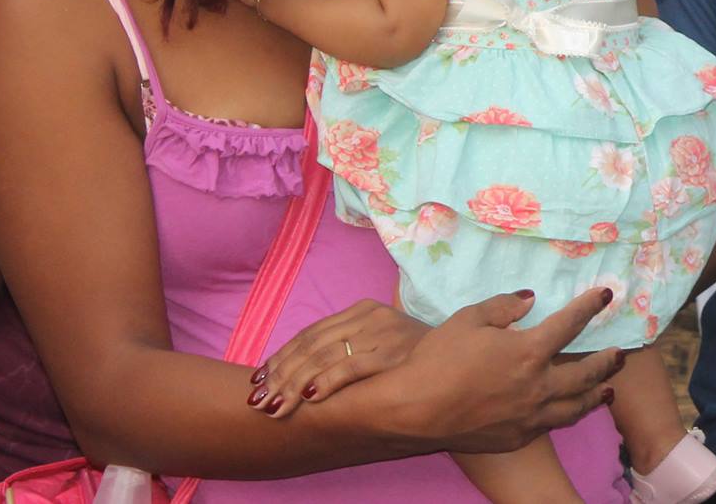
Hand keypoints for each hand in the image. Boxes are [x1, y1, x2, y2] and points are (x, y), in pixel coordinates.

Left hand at [252, 298, 424, 417]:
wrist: (458, 361)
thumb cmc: (410, 358)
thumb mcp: (375, 343)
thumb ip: (342, 347)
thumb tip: (293, 368)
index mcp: (362, 310)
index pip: (310, 333)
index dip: (281, 357)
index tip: (258, 380)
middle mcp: (370, 316)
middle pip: (312, 345)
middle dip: (280, 375)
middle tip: (259, 401)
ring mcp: (382, 333)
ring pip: (324, 357)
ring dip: (294, 384)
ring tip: (275, 405)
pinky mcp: (393, 353)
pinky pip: (350, 367)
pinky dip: (326, 382)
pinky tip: (308, 397)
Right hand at [389, 287, 622, 451]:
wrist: (412, 412)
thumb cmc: (437, 360)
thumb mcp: (469, 319)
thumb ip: (504, 308)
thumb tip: (531, 300)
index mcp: (529, 351)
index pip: (571, 323)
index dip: (590, 306)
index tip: (606, 294)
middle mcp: (538, 386)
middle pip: (586, 372)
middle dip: (607, 360)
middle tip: (621, 353)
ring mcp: (530, 416)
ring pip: (575, 406)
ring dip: (595, 394)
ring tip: (608, 389)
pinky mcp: (517, 437)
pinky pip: (550, 425)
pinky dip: (564, 415)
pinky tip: (566, 411)